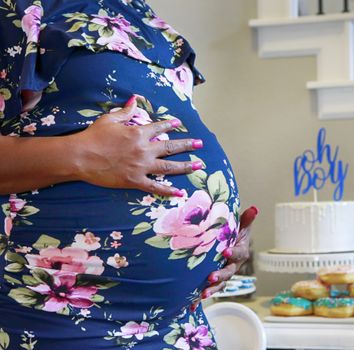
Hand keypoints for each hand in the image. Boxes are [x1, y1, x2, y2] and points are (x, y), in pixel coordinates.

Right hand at [72, 95, 202, 196]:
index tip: (179, 124)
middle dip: (187, 145)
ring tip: (199, 165)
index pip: (160, 127)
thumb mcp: (110, 119)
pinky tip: (180, 192)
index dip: (170, 125)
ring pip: (169, 166)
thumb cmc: (93, 136)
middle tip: (200, 144)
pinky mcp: (135, 180)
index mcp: (138, 133)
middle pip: (171, 147)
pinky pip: (155, 186)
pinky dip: (168, 190)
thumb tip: (135, 99)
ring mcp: (141, 166)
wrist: (80, 156)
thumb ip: (126, 111)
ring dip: (186, 166)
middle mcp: (144, 149)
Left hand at [191, 206, 258, 310]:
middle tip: (211, 277)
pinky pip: (208, 289)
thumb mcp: (241, 226)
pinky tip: (190, 305)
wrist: (228, 244)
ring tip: (202, 294)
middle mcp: (233, 265)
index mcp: (241, 252)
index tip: (225, 252)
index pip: (239, 253)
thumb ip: (246, 219)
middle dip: (220, 276)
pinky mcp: (214, 280)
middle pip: (228, 272)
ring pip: (219, 284)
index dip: (233, 253)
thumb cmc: (234, 233)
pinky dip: (199, 299)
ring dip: (212, 290)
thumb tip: (254, 208)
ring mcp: (224, 274)